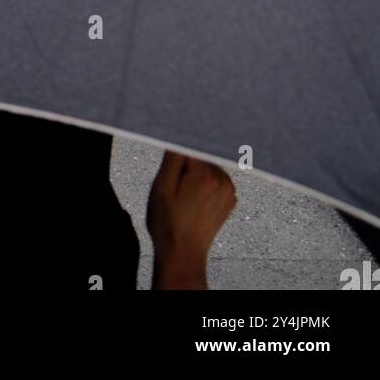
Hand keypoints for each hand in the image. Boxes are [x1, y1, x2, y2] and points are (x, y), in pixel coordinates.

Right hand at [147, 151, 235, 289]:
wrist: (182, 255)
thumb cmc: (168, 223)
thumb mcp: (161, 187)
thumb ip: (173, 158)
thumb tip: (178, 136)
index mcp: (206, 175)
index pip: (189, 145)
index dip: (176, 154)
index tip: (170, 164)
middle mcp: (223, 180)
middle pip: (200, 155)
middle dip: (186, 164)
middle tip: (175, 185)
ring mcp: (229, 190)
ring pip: (207, 166)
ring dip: (196, 173)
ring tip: (184, 195)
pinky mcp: (230, 199)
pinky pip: (215, 178)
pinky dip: (205, 182)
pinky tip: (194, 199)